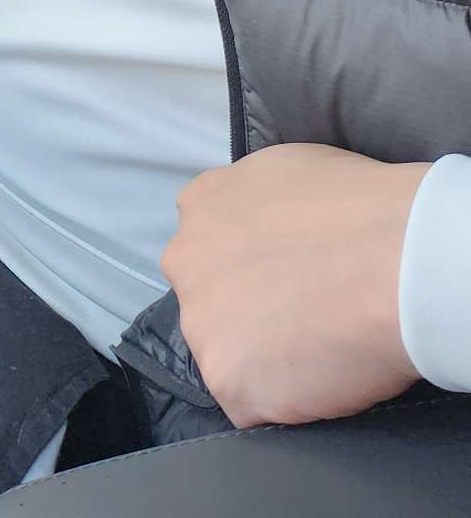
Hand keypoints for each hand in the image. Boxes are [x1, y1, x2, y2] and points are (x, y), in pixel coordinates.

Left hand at [162, 142, 429, 427]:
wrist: (393, 260)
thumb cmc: (358, 206)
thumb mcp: (289, 174)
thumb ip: (260, 205)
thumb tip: (273, 230)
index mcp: (201, 205)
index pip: (212, 246)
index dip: (253, 268)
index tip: (289, 277)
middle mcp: (185, 260)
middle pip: (211, 300)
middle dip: (250, 312)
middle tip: (307, 316)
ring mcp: (201, 323)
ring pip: (229, 354)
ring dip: (267, 360)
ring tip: (322, 348)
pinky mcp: (226, 380)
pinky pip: (254, 403)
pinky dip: (287, 402)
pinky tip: (324, 378)